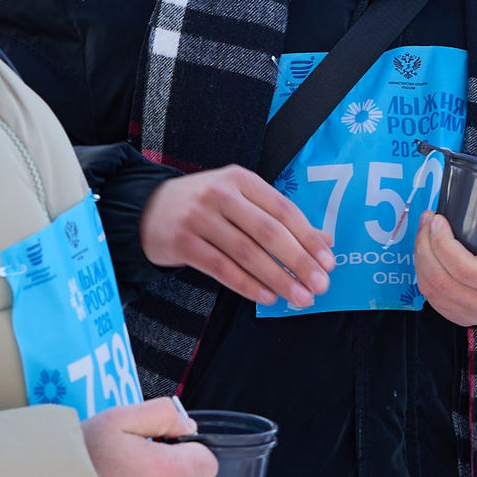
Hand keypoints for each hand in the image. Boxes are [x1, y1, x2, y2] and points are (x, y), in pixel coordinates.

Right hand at [140, 166, 334, 307]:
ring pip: (246, 252)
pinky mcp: (183, 242)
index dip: (308, 237)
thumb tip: (324, 242)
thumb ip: (278, 218)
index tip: (328, 262)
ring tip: (299, 297)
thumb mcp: (241, 200)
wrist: (147, 209)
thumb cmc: (205, 206)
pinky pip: (221, 268)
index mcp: (241, 179)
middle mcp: (220, 194)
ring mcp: (199, 217)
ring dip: (277, 278)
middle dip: (298, 261)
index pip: (283, 209)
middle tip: (320, 285)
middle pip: (268, 231)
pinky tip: (266, 296)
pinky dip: (246, 284)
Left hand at [415, 203, 476, 326]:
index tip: (437, 219)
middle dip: (426, 246)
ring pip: (434, 291)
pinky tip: (426, 252)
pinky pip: (432, 299)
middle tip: (427, 220)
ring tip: (423, 231)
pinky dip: (422, 273)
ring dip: (421, 258)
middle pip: (444, 281)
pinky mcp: (464, 316)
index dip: (442, 243)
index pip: (465, 269)